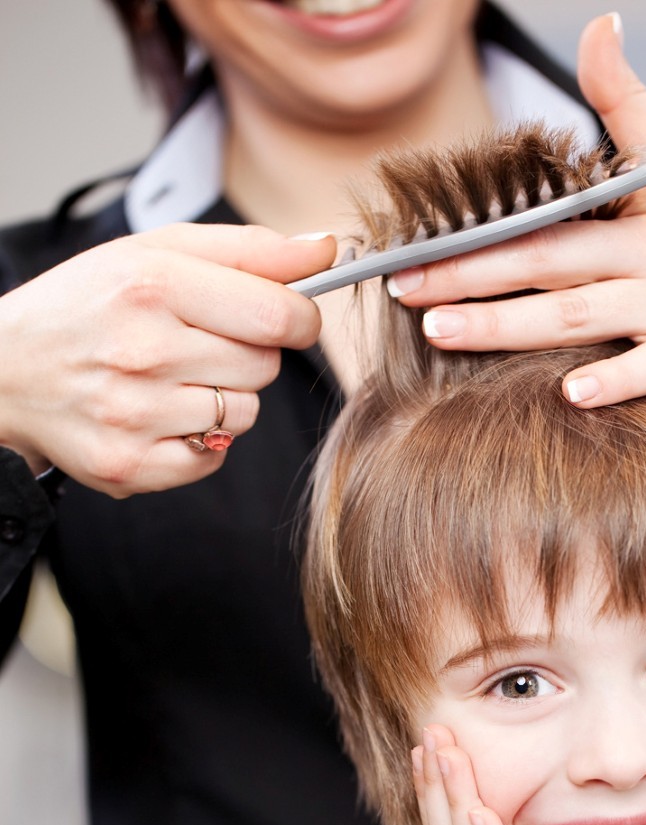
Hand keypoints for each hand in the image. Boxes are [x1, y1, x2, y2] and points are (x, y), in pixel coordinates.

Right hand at [0, 224, 334, 495]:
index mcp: (152, 285)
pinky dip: (199, 443)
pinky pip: (213, 460)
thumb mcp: (158, 252)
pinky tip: (159, 416)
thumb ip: (249, 250)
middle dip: (249, 354)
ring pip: (244, 416)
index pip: (279, 315)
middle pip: (266, 367)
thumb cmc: (90, 304)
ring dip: (224, 398)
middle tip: (199, 344)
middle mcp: (142, 352)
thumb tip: (326, 249)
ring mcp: (133, 415)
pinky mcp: (129, 465)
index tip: (290, 318)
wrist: (6, 370)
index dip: (301, 319)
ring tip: (172, 379)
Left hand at [389, 14, 645, 403]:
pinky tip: (571, 394)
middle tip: (404, 292)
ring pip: (585, 314)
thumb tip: (598, 25)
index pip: (545, 216)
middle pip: (549, 262)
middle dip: (472, 277)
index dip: (477, 230)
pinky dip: (619, 380)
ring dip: (514, 324)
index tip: (415, 243)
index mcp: (639, 209)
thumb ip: (628, 100)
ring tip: (446, 334)